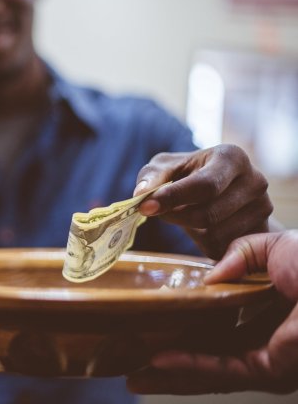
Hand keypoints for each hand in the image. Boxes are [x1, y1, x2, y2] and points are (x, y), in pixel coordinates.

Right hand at [127, 231, 297, 394]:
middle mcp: (264, 345)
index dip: (184, 333)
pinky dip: (187, 365)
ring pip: (207, 373)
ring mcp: (266, 361)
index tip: (153, 331)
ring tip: (134, 376)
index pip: (216, 332)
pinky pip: (220, 369)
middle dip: (169, 368)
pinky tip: (158, 361)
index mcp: (267, 317)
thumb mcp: (272, 246)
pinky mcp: (269, 369)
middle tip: (134, 368)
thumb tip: (209, 278)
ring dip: (170, 376)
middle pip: (205, 360)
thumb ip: (239, 255)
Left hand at [134, 144, 272, 258]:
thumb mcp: (166, 168)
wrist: (221, 190)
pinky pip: (223, 247)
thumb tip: (140, 193)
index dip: (173, 198)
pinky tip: (200, 226)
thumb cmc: (188, 174)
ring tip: (183, 214)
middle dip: (176, 216)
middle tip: (157, 212)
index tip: (145, 207)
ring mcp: (262, 207)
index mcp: (232, 157)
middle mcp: (255, 180)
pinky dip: (202, 240)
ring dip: (189, 229)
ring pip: (215, 234)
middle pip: (208, 214)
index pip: (204, 185)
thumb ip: (151, 177)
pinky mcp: (260, 231)